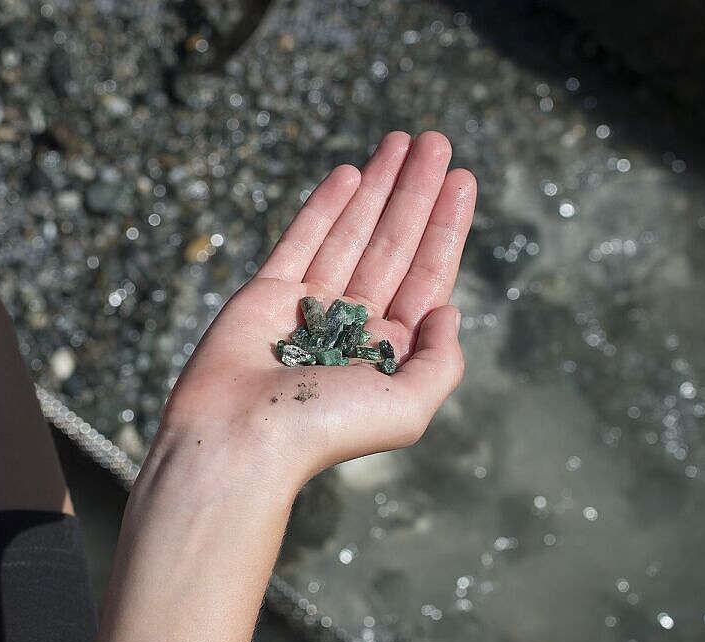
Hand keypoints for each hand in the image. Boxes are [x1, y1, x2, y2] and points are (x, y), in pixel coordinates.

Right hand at [162, 131, 477, 487]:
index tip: (463, 178)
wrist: (241, 437)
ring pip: (353, 231)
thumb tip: (450, 312)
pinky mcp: (267, 294)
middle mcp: (353, 324)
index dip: (446, 226)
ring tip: (401, 140)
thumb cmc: (325, 430)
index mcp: (389, 351)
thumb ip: (441, 361)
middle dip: (416, 190)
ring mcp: (309, 306)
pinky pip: (303, 238)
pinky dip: (327, 205)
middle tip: (436, 141)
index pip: (427, 275)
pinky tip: (351, 173)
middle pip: (395, 242)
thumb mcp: (410, 406)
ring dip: (378, 185)